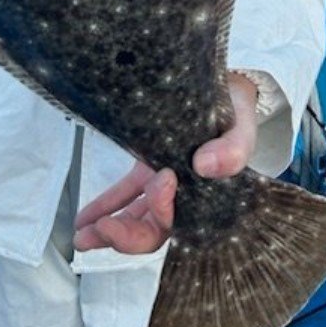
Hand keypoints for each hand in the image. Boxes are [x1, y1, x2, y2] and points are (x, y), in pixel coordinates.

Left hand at [73, 72, 258, 253]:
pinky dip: (105, 207)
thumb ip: (233, 149)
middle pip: (155, 231)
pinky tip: (85, 219)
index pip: (183, 220)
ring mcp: (165, 184)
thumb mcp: (241, 128)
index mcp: (211, 196)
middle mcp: (185, 196)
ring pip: (137, 218)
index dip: (164, 211)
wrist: (230, 90)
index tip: (161, 179)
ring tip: (84, 236)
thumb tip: (205, 165)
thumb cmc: (238, 112)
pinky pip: (125, 195)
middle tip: (104, 229)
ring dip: (110, 229)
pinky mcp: (148, 169)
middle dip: (128, 236)